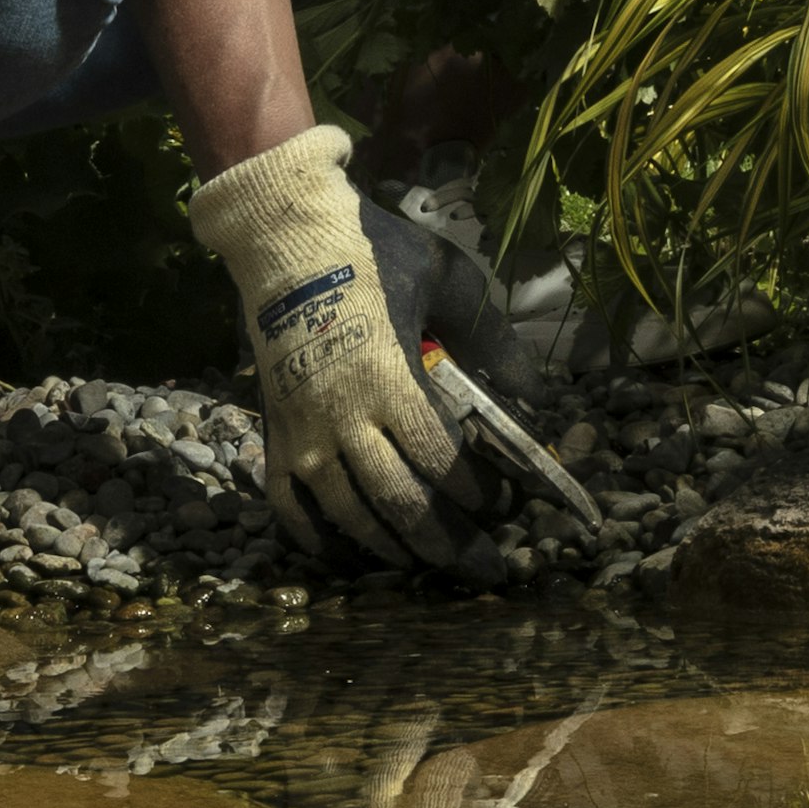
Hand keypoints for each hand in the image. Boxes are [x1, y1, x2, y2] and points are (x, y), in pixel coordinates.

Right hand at [191, 122, 504, 578]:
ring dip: (396, 551)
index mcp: (389, 378)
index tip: (510, 502)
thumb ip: (494, 338)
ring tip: (431, 567)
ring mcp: (302, 434)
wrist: (280, 238)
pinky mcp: (273, 437)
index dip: (481, 493)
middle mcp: (342, 419)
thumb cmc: (371, 252)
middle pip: (401, 505)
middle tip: (490, 569)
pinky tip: (353, 554)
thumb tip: (535, 398)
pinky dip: (323, 541)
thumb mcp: (447, 278)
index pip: (442, 459)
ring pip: (351, 518)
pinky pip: (292, 511)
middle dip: (452, 545)